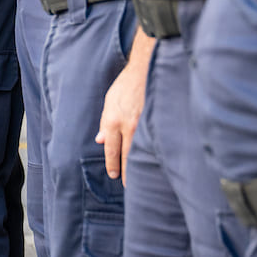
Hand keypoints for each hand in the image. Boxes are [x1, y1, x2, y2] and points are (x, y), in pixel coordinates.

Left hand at [95, 30, 155, 183]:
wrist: (145, 69)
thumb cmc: (126, 85)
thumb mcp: (109, 102)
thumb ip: (105, 122)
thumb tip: (100, 140)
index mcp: (113, 121)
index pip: (112, 150)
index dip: (113, 165)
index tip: (114, 175)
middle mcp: (127, 125)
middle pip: (126, 156)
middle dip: (127, 172)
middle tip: (128, 186)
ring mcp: (143, 124)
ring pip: (141, 151)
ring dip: (140, 166)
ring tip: (142, 179)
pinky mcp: (156, 121)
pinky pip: (153, 142)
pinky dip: (153, 153)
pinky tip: (156, 161)